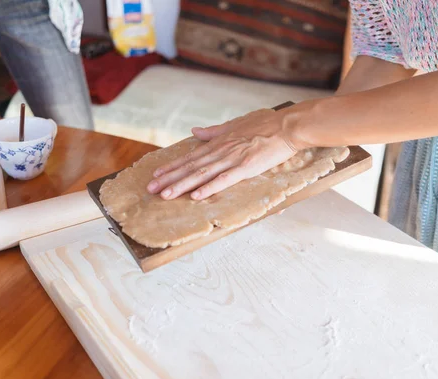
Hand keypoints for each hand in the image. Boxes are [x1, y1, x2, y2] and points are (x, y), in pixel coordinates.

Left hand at [147, 109, 300, 199]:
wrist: (286, 126)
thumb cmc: (265, 124)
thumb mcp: (236, 124)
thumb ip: (214, 131)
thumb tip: (195, 131)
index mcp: (219, 142)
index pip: (190, 156)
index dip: (172, 166)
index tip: (157, 175)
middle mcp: (221, 150)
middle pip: (191, 167)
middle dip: (169, 179)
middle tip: (151, 189)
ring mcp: (233, 159)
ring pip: (202, 174)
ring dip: (182, 185)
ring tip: (166, 195)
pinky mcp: (246, 167)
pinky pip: (224, 179)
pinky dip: (209, 187)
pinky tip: (196, 196)